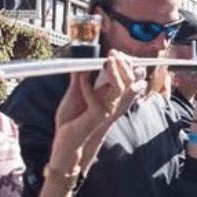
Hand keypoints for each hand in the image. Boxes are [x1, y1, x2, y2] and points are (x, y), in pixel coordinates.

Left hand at [53, 54, 130, 169]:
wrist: (66, 143)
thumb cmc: (71, 122)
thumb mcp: (75, 96)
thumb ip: (80, 80)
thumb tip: (81, 64)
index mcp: (110, 98)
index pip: (128, 79)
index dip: (125, 65)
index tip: (115, 53)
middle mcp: (113, 104)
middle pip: (130, 81)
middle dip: (123, 65)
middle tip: (113, 54)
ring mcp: (107, 111)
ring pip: (120, 89)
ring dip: (114, 72)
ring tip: (105, 61)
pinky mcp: (97, 118)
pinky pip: (97, 101)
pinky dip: (88, 88)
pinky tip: (82, 79)